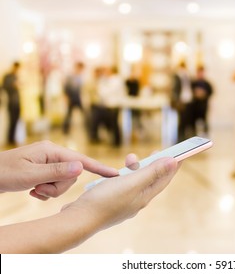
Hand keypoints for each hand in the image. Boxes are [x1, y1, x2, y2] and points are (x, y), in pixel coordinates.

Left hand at [0, 141, 117, 199]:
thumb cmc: (4, 173)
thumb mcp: (30, 174)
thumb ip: (57, 171)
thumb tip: (81, 167)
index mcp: (52, 150)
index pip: (81, 160)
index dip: (99, 168)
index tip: (115, 174)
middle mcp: (53, 155)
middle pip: (72, 175)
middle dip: (58, 187)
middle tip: (38, 189)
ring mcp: (48, 163)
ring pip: (63, 182)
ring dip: (50, 191)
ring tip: (33, 190)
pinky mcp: (44, 171)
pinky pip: (54, 185)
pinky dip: (45, 191)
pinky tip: (32, 191)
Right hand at [62, 155, 178, 229]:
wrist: (79, 219)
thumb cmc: (105, 200)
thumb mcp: (131, 182)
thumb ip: (152, 172)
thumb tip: (173, 162)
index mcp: (145, 197)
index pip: (165, 178)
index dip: (173, 166)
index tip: (182, 153)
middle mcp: (137, 201)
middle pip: (151, 179)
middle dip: (154, 164)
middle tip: (156, 150)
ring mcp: (124, 202)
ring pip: (136, 181)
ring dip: (136, 167)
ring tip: (129, 158)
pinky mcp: (112, 201)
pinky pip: (124, 185)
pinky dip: (123, 175)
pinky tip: (115, 172)